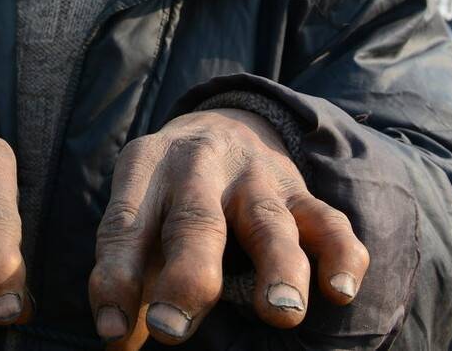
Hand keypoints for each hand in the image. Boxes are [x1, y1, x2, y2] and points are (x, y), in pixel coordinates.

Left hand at [89, 109, 369, 345]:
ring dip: (277, 266)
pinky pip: (326, 219)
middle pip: (194, 221)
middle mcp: (198, 167)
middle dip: (185, 278)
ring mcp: (253, 177)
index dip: (115, 278)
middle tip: (169, 327)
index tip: (111, 329)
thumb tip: (117, 343)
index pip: (125, 226)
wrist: (223, 122)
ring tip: (280, 312)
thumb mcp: (138, 212)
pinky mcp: (299, 190)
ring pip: (268, 221)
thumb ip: (129, 273)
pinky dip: (339, 253)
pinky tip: (340, 290)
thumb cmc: (169, 193)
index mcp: (145, 169)